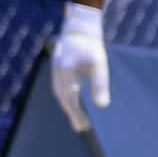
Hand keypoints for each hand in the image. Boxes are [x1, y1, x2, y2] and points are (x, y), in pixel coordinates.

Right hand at [49, 1, 109, 131]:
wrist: (78, 28)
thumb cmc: (91, 46)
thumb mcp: (99, 65)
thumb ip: (99, 85)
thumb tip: (102, 106)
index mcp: (66, 74)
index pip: (71, 99)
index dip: (77, 114)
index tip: (86, 126)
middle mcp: (58, 74)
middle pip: (63, 99)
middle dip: (72, 114)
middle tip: (81, 128)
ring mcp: (55, 71)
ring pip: (60, 93)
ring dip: (68, 106)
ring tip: (77, 118)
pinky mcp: (58, 68)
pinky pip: (60, 87)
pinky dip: (66, 97)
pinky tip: (72, 101)